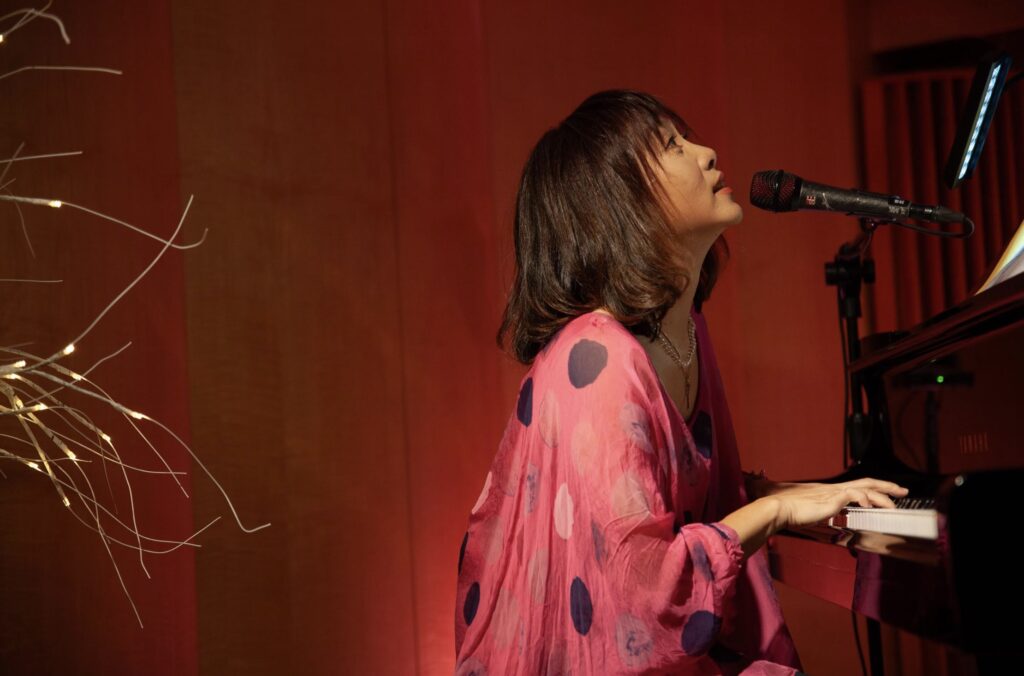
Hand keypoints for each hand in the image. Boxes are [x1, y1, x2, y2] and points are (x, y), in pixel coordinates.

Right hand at [767, 478, 908, 532]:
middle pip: (867, 482)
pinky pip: (854, 496)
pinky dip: (865, 499)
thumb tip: (831, 517)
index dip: (875, 488)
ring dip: (882, 496)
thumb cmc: (791, 512)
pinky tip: (871, 507)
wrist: (779, 508)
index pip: (858, 486)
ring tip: (894, 505)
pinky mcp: (831, 499)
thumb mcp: (812, 512)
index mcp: (831, 491)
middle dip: (887, 486)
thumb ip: (824, 512)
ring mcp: (833, 493)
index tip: (888, 493)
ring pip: (865, 488)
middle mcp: (835, 488)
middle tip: (903, 491)